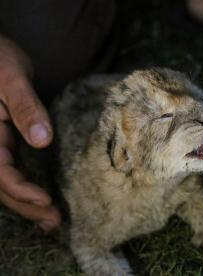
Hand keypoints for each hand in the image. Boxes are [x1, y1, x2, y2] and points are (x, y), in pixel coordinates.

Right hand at [0, 35, 59, 230]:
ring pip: (7, 182)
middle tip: (55, 222)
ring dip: (28, 203)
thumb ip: (26, 107)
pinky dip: (28, 188)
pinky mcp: (8, 142)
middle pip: (3, 184)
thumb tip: (42, 140)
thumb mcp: (12, 77)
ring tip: (52, 221)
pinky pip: (13, 170)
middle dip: (27, 206)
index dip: (21, 190)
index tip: (45, 200)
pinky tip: (44, 200)